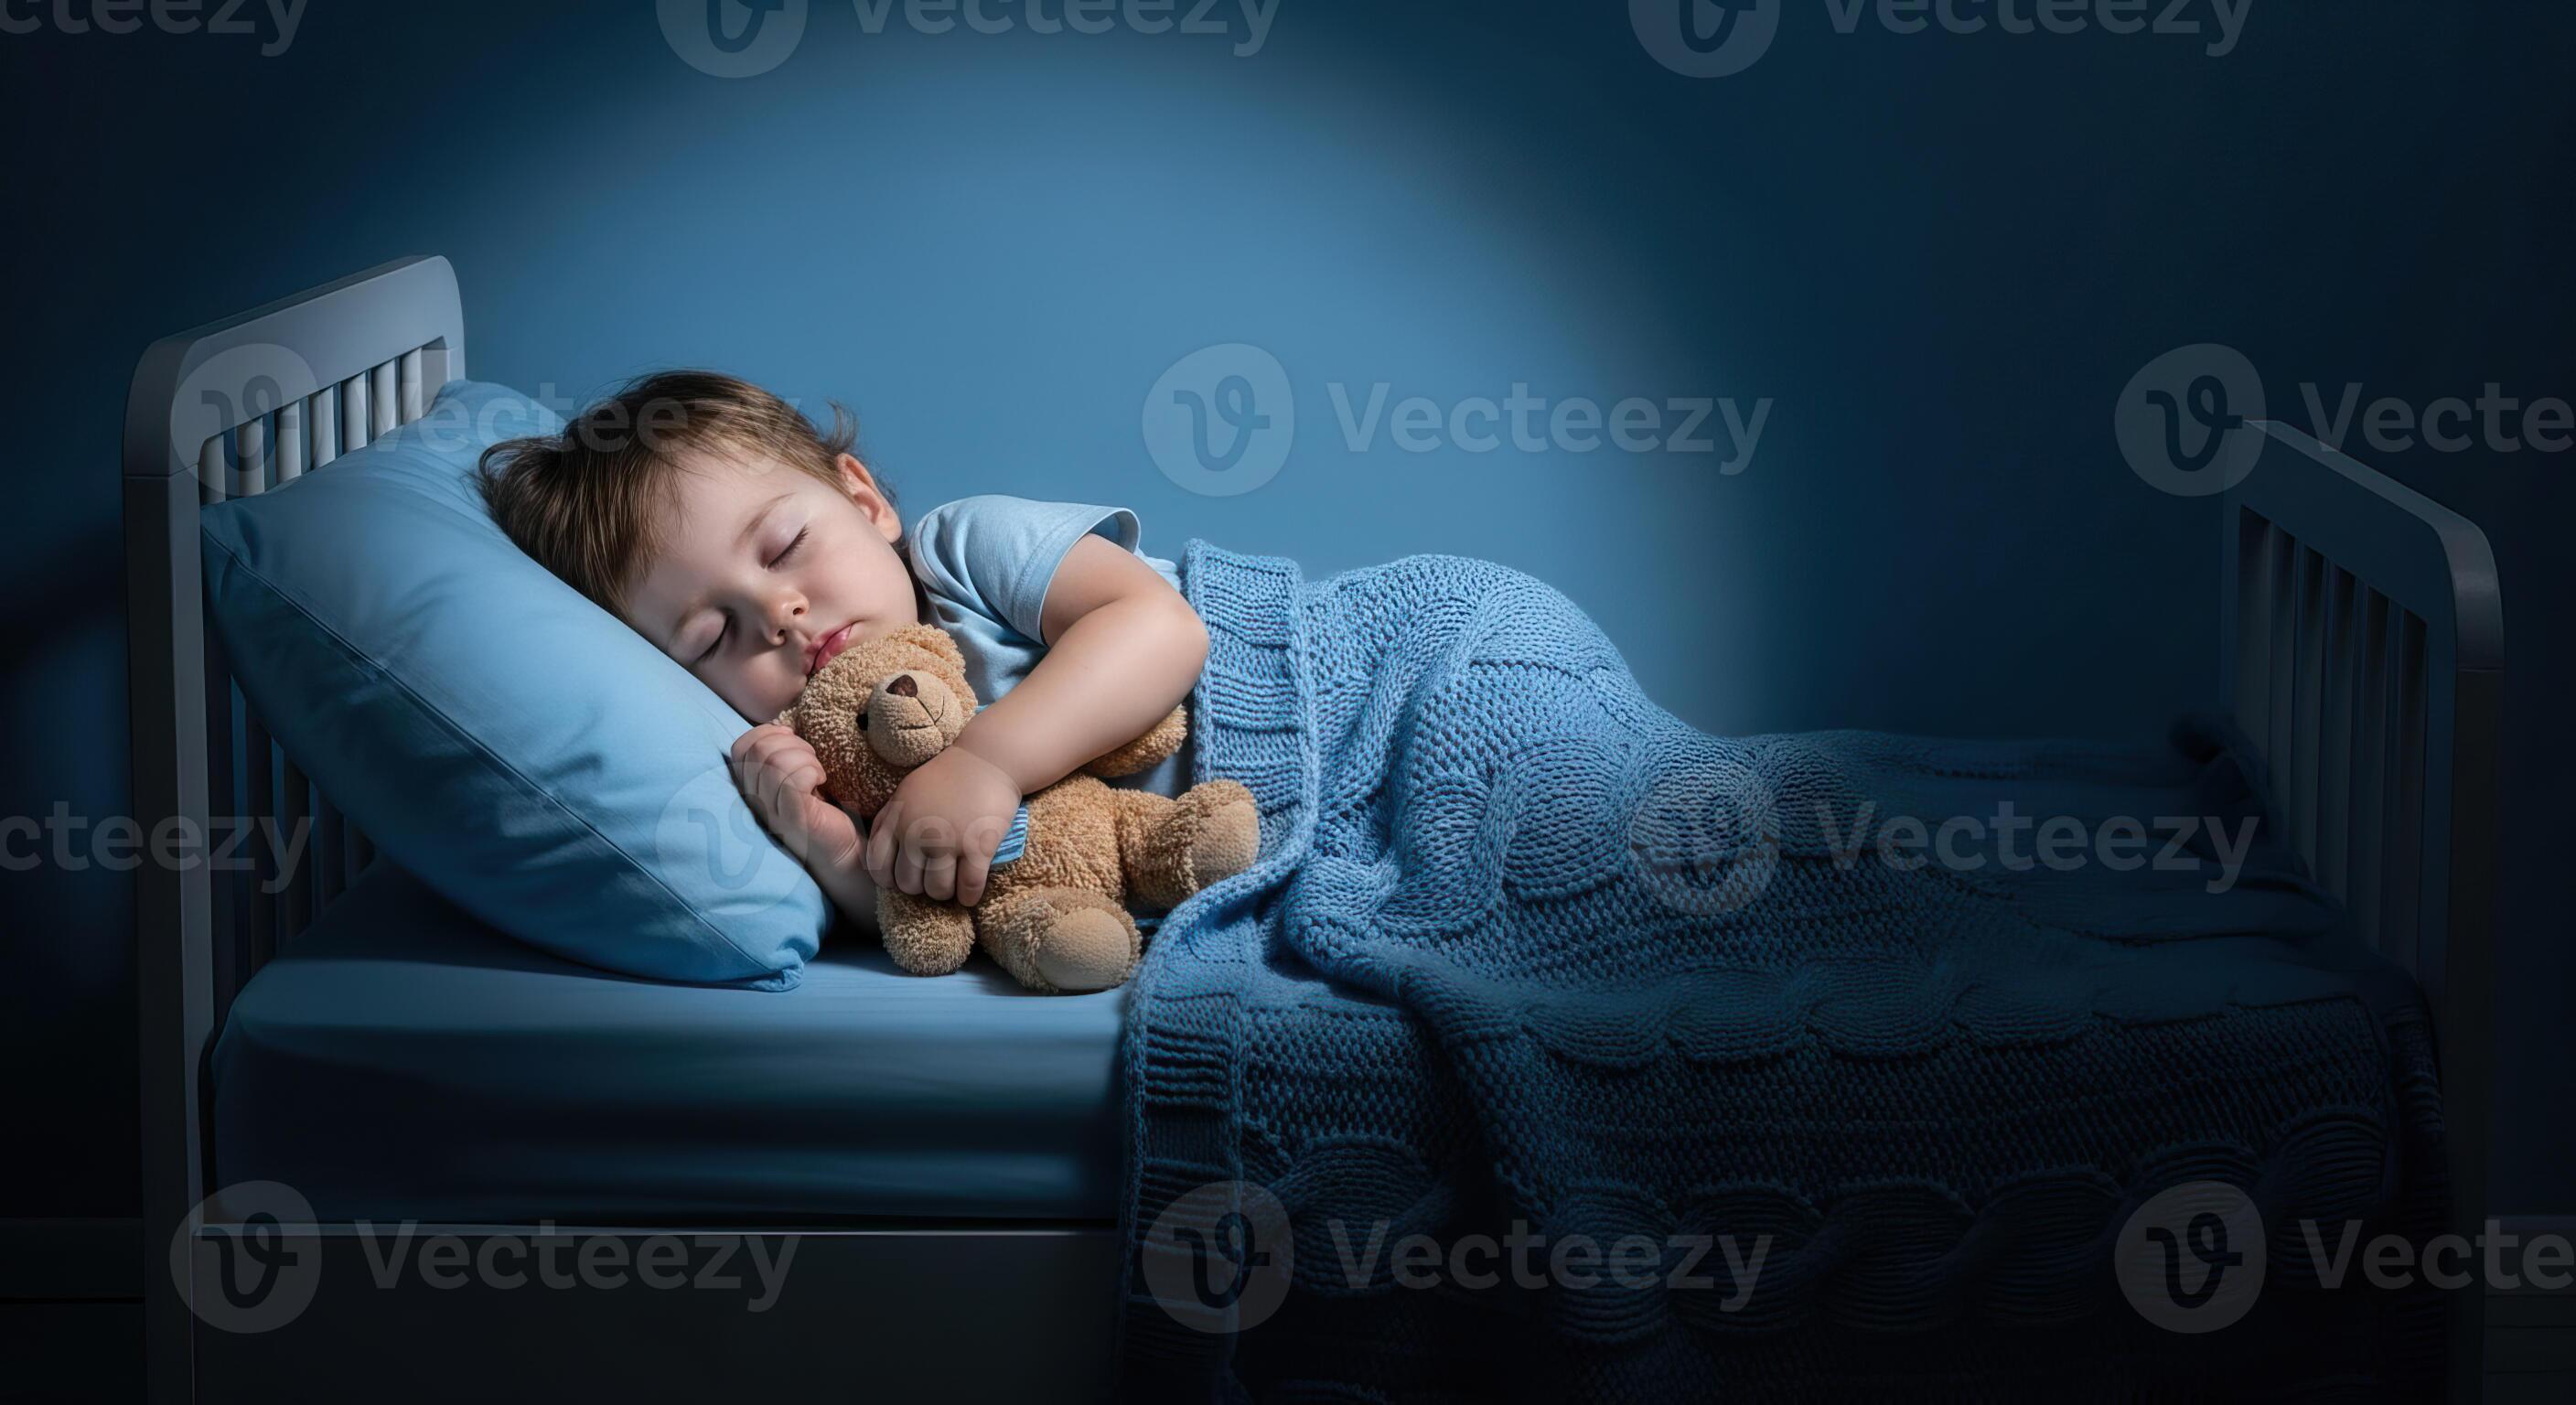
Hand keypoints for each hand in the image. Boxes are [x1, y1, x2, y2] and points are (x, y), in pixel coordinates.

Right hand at [728, 723, 864, 876]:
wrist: (846, 849)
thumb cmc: (825, 808)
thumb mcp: (797, 775)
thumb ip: (782, 753)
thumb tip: (781, 727)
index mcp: (753, 786)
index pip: (740, 747)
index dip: (766, 733)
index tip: (793, 740)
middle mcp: (755, 801)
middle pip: (759, 750)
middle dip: (791, 744)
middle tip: (812, 760)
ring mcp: (772, 812)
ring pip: (775, 762)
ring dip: (805, 758)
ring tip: (819, 773)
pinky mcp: (793, 819)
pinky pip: (793, 780)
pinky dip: (812, 771)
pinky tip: (822, 783)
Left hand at [865, 746, 1021, 905]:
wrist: (989, 758)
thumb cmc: (947, 776)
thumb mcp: (906, 792)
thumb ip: (889, 820)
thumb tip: (877, 855)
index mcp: (897, 820)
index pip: (879, 868)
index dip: (890, 881)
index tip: (908, 877)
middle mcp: (917, 833)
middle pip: (909, 885)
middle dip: (922, 887)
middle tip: (936, 879)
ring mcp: (948, 841)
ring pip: (938, 890)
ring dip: (946, 893)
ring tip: (953, 885)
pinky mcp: (977, 846)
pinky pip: (969, 888)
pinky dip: (969, 896)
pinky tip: (970, 894)